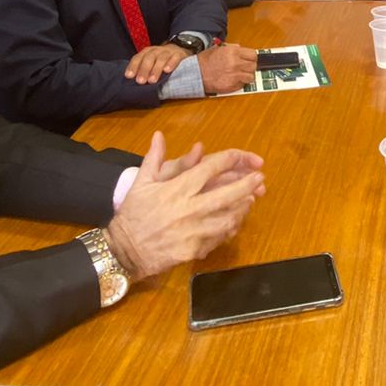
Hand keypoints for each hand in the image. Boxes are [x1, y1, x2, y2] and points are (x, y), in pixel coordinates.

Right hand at [107, 132, 265, 281]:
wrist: (125, 250)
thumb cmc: (133, 213)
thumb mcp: (141, 182)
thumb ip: (154, 158)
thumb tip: (159, 135)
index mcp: (177, 189)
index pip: (208, 169)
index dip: (229, 161)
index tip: (241, 157)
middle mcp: (189, 208)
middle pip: (226, 194)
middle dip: (246, 185)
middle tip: (260, 178)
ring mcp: (194, 231)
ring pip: (228, 217)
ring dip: (242, 208)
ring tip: (251, 200)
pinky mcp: (195, 250)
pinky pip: (219, 237)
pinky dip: (230, 228)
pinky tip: (235, 222)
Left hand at [124, 44, 189, 84]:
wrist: (179, 49)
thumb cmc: (161, 60)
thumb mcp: (151, 63)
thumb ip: (143, 70)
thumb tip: (134, 83)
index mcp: (147, 53)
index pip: (138, 58)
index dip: (133, 66)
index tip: (129, 76)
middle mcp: (156, 51)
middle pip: (149, 58)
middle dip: (144, 70)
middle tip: (140, 81)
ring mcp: (168, 52)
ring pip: (161, 59)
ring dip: (156, 69)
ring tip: (152, 80)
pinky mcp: (179, 54)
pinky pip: (175, 58)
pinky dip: (171, 63)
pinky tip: (167, 70)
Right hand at [197, 43, 257, 93]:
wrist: (195, 74)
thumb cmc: (205, 62)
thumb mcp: (218, 49)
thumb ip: (231, 47)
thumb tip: (240, 48)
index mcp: (233, 51)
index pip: (253, 54)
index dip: (251, 58)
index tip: (249, 60)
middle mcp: (235, 62)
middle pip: (254, 66)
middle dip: (250, 67)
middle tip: (244, 68)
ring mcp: (235, 75)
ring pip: (251, 76)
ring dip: (247, 76)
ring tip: (239, 75)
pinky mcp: (232, 85)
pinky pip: (243, 84)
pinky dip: (240, 83)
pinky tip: (233, 80)